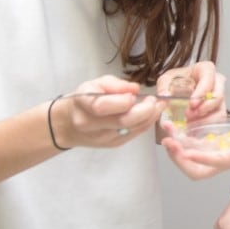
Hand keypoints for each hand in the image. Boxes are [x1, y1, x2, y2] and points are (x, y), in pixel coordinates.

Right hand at [51, 75, 166, 148]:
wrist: (69, 124)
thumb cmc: (84, 99)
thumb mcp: (95, 84)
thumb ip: (115, 85)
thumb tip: (135, 89)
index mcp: (83, 105)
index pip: (102, 107)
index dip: (122, 102)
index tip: (135, 95)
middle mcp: (91, 125)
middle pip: (122, 122)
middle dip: (144, 111)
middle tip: (156, 100)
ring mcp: (102, 138)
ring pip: (131, 130)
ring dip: (150, 118)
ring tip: (160, 105)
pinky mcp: (112, 144)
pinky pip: (134, 134)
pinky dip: (146, 124)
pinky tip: (152, 114)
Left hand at [157, 61, 225, 128]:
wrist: (179, 88)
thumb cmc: (176, 80)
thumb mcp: (167, 79)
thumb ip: (164, 86)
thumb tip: (165, 96)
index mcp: (206, 70)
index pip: (209, 80)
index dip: (202, 92)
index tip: (191, 104)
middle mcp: (217, 83)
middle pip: (219, 97)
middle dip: (205, 109)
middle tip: (188, 115)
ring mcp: (219, 99)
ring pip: (220, 112)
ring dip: (205, 120)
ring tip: (189, 124)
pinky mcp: (218, 112)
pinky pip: (217, 122)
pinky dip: (205, 127)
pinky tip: (192, 128)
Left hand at [161, 120, 229, 180]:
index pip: (218, 161)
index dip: (202, 158)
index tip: (187, 151)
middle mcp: (223, 160)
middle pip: (197, 169)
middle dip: (180, 159)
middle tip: (169, 142)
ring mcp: (215, 154)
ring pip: (190, 156)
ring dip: (175, 146)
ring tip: (166, 129)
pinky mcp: (212, 146)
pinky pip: (191, 145)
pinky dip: (179, 138)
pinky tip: (172, 126)